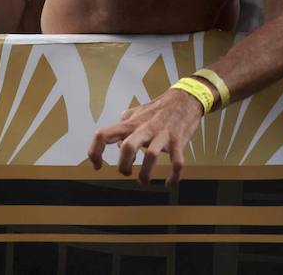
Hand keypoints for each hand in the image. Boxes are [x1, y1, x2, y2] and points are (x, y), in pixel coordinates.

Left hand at [88, 87, 203, 188]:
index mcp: (132, 123)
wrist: (187, 99)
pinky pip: (177, 162)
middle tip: (126, 172)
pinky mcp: (178, 141)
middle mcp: (145, 129)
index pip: (104, 134)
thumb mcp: (138, 111)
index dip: (95, 152)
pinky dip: (174, 176)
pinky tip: (170, 184)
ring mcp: (163, 135)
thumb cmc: (161, 107)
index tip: (97, 165)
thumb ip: (125, 122)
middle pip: (127, 147)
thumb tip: (117, 137)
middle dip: (124, 165)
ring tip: (144, 180)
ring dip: (145, 174)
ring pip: (151, 156)